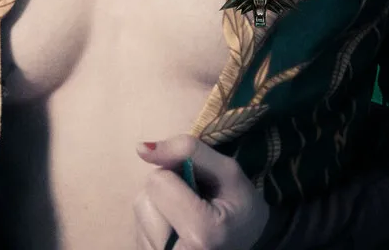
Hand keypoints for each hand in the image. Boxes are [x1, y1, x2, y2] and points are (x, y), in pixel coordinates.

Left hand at [134, 134, 270, 249]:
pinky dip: (156, 219)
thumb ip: (187, 150)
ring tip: (186, 213)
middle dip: (167, 189)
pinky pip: (139, 226)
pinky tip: (176, 227)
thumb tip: (141, 148)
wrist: (248, 245)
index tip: (199, 185)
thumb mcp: (227, 171)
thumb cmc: (241, 208)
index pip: (158, 181)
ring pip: (141, 210)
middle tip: (194, 200)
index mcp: (200, 234)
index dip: (177, 172)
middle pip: (146, 197)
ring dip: (160, 203)